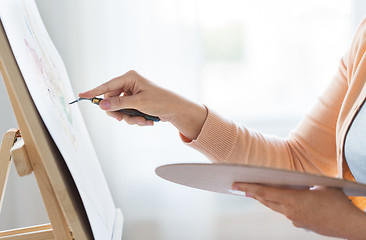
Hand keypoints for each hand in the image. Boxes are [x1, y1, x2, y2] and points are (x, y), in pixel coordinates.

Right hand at [79, 70, 206, 139]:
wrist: (176, 110)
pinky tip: (147, 121)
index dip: (94, 92)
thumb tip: (102, 105)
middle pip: (111, 101)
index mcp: (129, 78)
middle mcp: (129, 84)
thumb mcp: (139, 103)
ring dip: (130, 118)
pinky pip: (127, 113)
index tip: (81, 96)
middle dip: (119, 113)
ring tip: (142, 121)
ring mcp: (132, 94)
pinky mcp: (135, 103)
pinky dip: (135, 119)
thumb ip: (119, 104)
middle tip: (123, 119)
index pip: (107, 86)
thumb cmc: (161, 101)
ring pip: (119, 109)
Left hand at [232, 183, 365, 238]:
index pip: (265, 192)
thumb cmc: (338, 202)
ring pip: (275, 207)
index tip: (235, 184)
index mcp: (293, 199)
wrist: (351, 226)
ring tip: (253, 192)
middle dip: (252, 193)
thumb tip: (294, 180)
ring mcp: (295, 220)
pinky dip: (279, 205)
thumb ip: (303, 182)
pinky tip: (279, 200)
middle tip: (239, 186)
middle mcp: (290, 211)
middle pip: (266, 200)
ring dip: (264, 199)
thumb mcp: (320, 185)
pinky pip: (286, 212)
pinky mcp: (301, 225)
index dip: (249, 187)